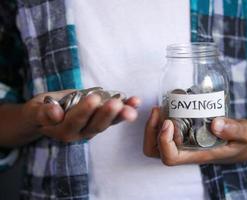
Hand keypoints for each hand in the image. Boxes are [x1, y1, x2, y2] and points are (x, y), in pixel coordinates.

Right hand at [22, 90, 140, 142]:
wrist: (48, 116)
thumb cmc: (40, 111)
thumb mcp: (35, 111)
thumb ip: (43, 113)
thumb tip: (55, 113)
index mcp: (63, 131)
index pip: (75, 121)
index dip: (84, 111)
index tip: (93, 98)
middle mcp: (80, 133)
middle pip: (96, 125)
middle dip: (107, 113)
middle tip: (117, 102)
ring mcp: (92, 129)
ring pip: (108, 123)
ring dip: (122, 113)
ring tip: (134, 104)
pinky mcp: (101, 122)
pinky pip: (114, 118)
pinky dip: (125, 109)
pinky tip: (136, 101)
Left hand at [143, 107, 246, 165]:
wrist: (241, 141)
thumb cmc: (242, 140)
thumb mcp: (245, 134)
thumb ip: (235, 130)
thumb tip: (216, 124)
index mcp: (196, 155)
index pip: (170, 157)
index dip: (164, 141)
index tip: (170, 122)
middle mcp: (184, 151)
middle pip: (155, 150)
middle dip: (151, 131)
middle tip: (158, 110)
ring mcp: (181, 142)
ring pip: (155, 141)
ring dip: (152, 124)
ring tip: (159, 107)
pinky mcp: (182, 133)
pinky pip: (162, 130)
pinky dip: (159, 119)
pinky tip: (167, 106)